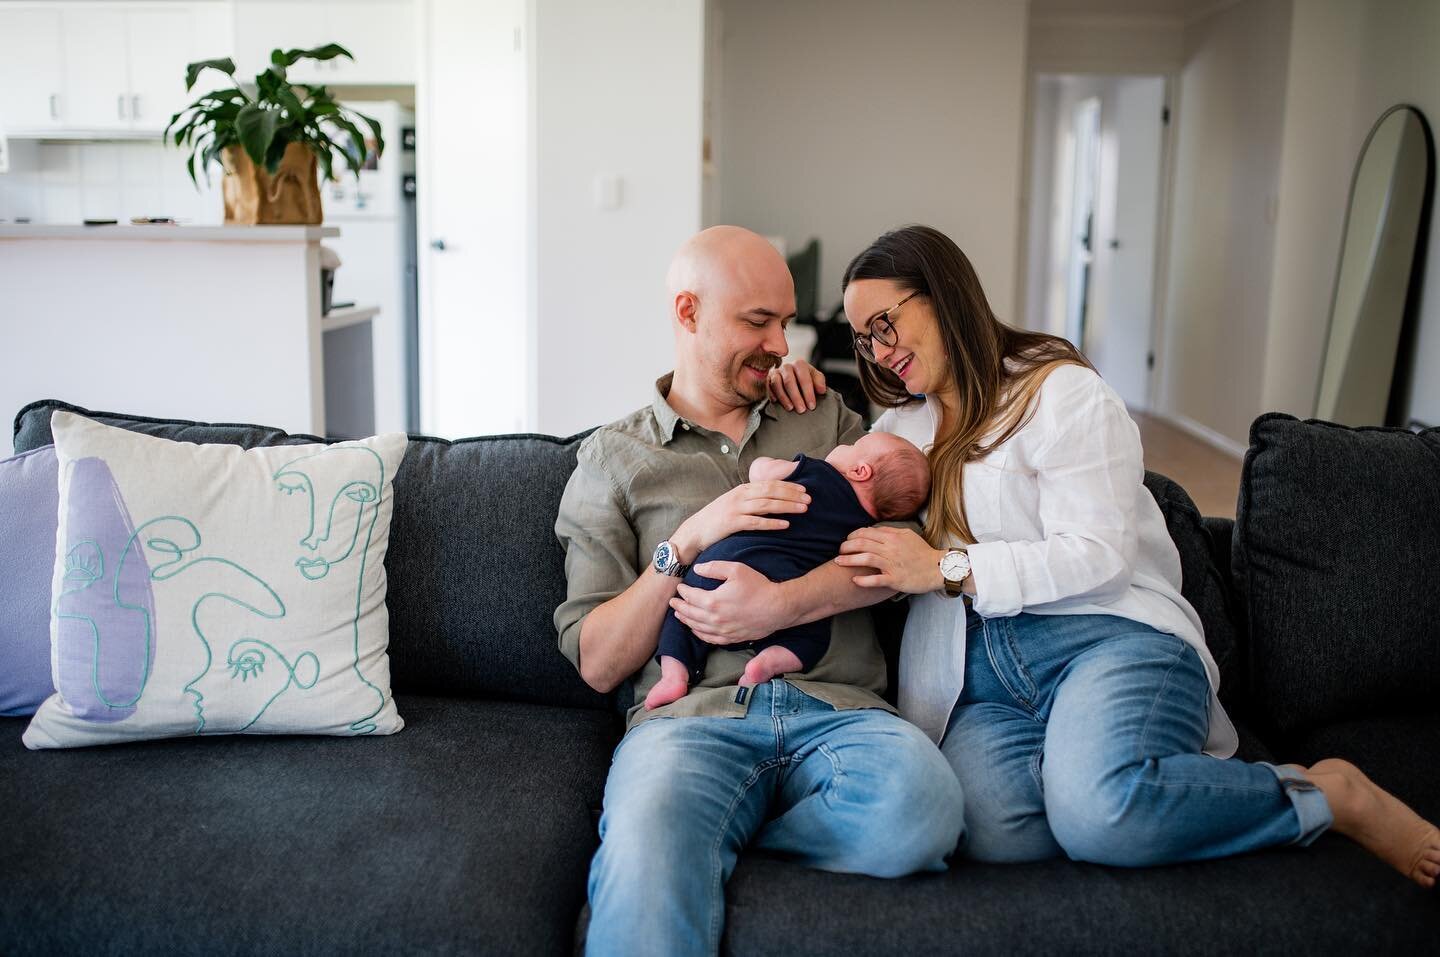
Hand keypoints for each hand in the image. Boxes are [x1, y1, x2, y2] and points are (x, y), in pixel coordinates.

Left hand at [669, 561, 786, 643]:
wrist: (777, 607)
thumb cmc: (758, 586)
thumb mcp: (736, 569)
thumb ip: (714, 568)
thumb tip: (698, 568)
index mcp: (713, 601)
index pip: (691, 596)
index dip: (683, 591)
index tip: (680, 587)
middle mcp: (715, 619)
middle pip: (690, 613)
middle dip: (679, 607)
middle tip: (673, 602)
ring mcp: (723, 631)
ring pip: (697, 627)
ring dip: (686, 621)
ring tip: (679, 615)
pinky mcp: (731, 638)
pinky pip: (709, 639)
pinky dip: (699, 634)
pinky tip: (696, 629)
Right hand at [672, 481, 809, 560]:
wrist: (694, 532)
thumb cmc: (716, 520)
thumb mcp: (733, 504)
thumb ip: (750, 500)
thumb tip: (770, 499)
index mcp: (742, 490)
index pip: (769, 484)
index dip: (788, 486)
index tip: (804, 489)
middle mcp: (740, 496)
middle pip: (771, 491)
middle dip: (792, 494)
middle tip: (809, 498)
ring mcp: (736, 509)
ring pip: (767, 504)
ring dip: (787, 506)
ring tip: (803, 509)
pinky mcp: (732, 523)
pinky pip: (756, 522)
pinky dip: (772, 522)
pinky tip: (785, 524)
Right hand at [767, 359, 826, 412]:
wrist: (794, 379)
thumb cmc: (806, 380)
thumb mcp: (815, 379)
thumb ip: (819, 382)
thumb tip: (821, 390)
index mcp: (800, 364)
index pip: (804, 377)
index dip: (808, 393)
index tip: (811, 406)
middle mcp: (787, 366)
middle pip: (789, 381)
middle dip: (796, 397)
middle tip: (802, 410)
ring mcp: (776, 372)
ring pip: (777, 384)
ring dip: (784, 397)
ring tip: (790, 408)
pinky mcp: (768, 379)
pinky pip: (769, 387)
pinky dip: (773, 395)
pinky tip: (777, 403)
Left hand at [836, 526, 943, 593]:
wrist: (938, 568)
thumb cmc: (923, 552)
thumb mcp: (908, 535)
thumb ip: (891, 531)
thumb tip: (875, 529)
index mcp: (893, 537)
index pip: (866, 533)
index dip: (852, 536)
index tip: (847, 541)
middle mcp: (890, 549)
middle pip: (862, 544)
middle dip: (846, 547)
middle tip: (839, 551)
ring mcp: (892, 564)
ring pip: (865, 559)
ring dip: (849, 560)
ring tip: (839, 562)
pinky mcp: (895, 579)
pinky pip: (875, 579)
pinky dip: (863, 579)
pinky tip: (854, 579)